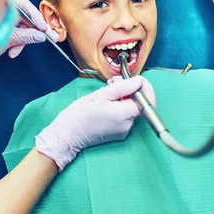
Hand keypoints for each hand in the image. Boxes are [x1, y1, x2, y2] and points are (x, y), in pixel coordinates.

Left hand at [7, 0, 58, 57]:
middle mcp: (7, 11)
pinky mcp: (6, 30)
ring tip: (17, 51)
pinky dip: (16, 43)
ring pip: (22, 28)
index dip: (36, 17)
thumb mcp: (9, 37)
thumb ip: (26, 36)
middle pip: (27, 18)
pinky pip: (16, 34)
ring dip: (22, 41)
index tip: (43, 28)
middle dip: (35, 32)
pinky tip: (12, 52)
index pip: (26, 6)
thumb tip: (42, 35)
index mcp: (6, 6)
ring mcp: (6, 20)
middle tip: (52, 38)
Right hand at [35, 76, 156, 170]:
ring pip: (132, 108)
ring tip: (109, 87)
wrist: (67, 135)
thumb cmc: (80, 114)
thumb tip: (139, 81)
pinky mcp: (118, 133)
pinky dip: (120, 104)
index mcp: (123, 115)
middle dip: (131, 89)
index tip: (136, 79)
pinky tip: (108, 99)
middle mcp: (127, 125)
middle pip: (139, 104)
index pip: (146, 101)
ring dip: (124, 95)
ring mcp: (123, 131)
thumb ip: (123, 87)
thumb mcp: (100, 95)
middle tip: (116, 80)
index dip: (145, 88)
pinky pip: (125, 115)